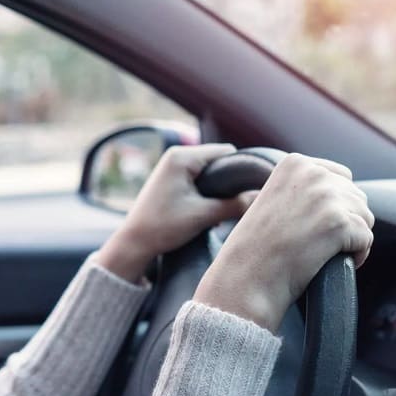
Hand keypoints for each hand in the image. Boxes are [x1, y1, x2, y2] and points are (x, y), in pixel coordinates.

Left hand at [95, 144, 256, 281]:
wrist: (134, 243)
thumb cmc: (163, 227)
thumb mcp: (204, 216)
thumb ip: (235, 205)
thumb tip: (262, 198)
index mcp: (182, 157)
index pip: (226, 153)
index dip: (240, 171)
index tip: (250, 190)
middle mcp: (176, 156)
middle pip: (218, 161)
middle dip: (228, 182)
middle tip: (235, 205)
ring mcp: (172, 168)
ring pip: (209, 173)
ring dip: (218, 191)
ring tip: (220, 212)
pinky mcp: (171, 181)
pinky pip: (199, 180)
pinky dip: (207, 194)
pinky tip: (209, 213)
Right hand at [193, 153, 373, 331]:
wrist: (247, 277)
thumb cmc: (257, 247)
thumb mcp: (274, 199)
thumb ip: (303, 188)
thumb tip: (337, 190)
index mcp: (295, 163)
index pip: (340, 176)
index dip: (335, 205)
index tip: (315, 225)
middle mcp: (314, 174)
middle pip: (356, 196)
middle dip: (346, 221)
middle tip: (319, 243)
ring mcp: (328, 197)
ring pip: (365, 217)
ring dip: (352, 238)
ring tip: (325, 252)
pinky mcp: (341, 223)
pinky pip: (366, 239)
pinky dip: (357, 255)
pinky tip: (331, 261)